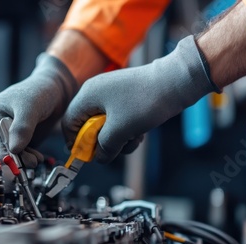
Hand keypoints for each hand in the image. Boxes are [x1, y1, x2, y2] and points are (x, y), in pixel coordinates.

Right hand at [0, 53, 77, 167]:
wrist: (57, 89)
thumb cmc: (40, 90)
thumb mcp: (30, 107)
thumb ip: (22, 128)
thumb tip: (14, 150)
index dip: (1, 150)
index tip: (8, 163)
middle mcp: (1, 122)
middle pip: (4, 145)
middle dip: (16, 156)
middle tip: (29, 163)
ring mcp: (13, 131)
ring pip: (15, 150)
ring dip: (25, 158)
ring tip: (36, 161)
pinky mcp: (24, 136)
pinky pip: (24, 150)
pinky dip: (30, 155)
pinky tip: (38, 158)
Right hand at [62, 35, 219, 162]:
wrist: (177, 82)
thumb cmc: (145, 101)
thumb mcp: (120, 131)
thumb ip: (104, 147)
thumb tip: (99, 158)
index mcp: (88, 95)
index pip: (69, 122)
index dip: (75, 142)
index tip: (87, 156)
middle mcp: (97, 92)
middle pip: (88, 126)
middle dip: (102, 142)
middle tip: (114, 150)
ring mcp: (112, 95)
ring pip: (106, 126)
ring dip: (118, 139)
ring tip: (133, 139)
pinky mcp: (127, 99)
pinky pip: (119, 121)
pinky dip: (127, 131)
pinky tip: (140, 133)